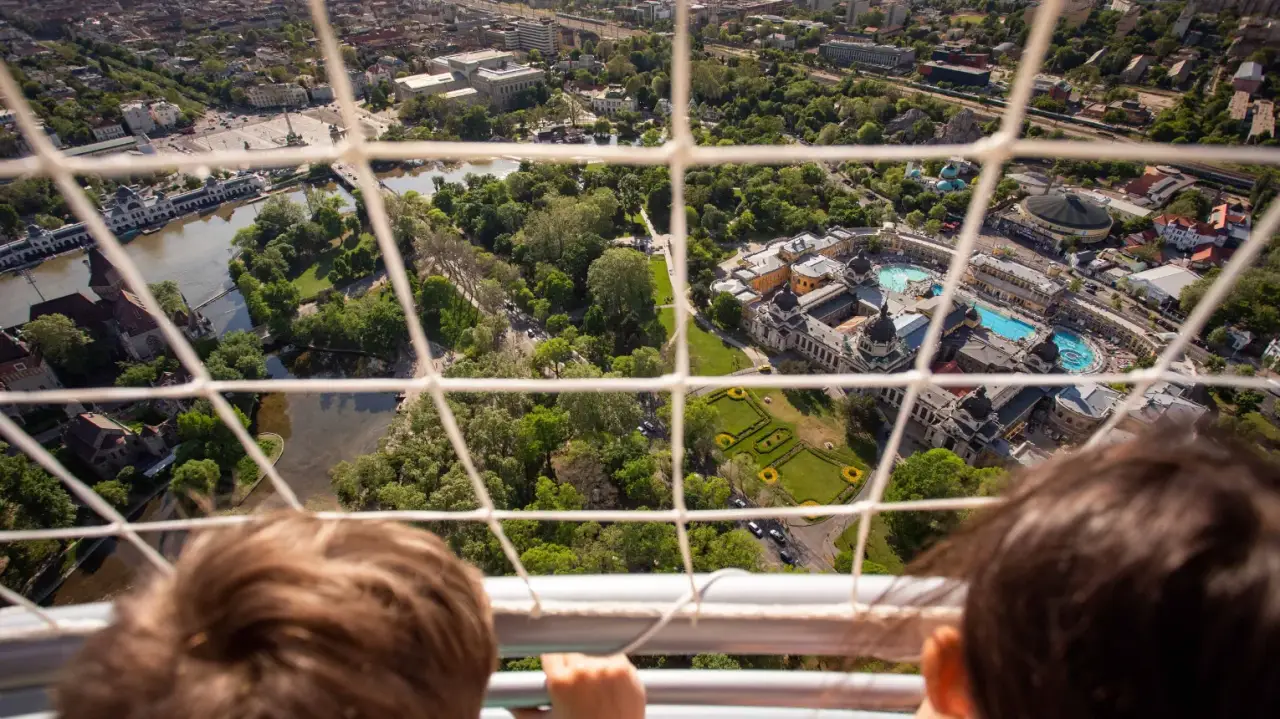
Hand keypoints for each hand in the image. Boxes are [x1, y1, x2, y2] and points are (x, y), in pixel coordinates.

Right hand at [511, 653, 644, 718]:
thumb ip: (523, 712)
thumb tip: (508, 703)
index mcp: (560, 682)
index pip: (550, 654)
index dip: (553, 665)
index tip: (556, 670)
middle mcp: (583, 670)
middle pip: (571, 653)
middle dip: (571, 666)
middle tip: (577, 687)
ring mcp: (606, 668)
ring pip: (592, 654)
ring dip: (591, 666)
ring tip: (595, 689)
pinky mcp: (625, 668)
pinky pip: (614, 657)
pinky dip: (610, 667)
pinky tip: (609, 686)